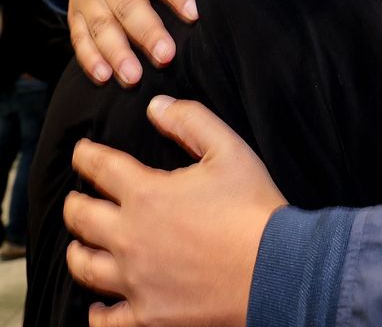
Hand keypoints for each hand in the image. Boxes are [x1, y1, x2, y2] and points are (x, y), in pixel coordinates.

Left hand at [64, 96, 287, 326]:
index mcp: (146, 194)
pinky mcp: (148, 314)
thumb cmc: (253, 208)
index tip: (83, 153)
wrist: (274, 268)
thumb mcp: (230, 150)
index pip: (99, 168)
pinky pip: (107, 320)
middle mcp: (129, 236)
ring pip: (84, 265)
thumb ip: (190, 120)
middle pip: (79, 217)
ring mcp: (135, 279)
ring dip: (79, 250)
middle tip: (78, 199)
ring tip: (84, 245)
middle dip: (75, 203)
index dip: (86, 156)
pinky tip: (100, 307)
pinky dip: (98, 313)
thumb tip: (156, 106)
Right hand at [69, 0, 195, 84]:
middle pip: (128, 5)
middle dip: (147, 32)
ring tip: (134, 77)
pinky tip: (104, 77)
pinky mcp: (76, 16)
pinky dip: (90, 59)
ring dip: (117, 53)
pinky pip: (80, 38)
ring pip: (103, 27)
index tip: (193, 14)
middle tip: (166, 56)